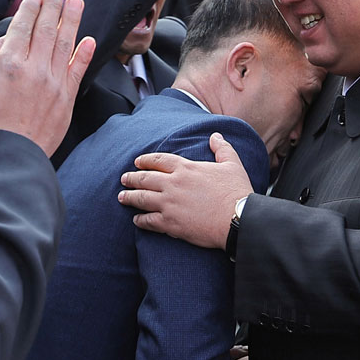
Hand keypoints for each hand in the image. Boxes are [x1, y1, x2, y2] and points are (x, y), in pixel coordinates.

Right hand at [0, 0, 95, 155]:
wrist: (8, 159)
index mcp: (10, 64)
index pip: (23, 27)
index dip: (30, 8)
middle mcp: (36, 70)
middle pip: (47, 30)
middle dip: (53, 5)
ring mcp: (54, 85)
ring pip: (65, 44)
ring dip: (72, 20)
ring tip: (76, 1)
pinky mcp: (66, 101)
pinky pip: (78, 71)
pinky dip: (84, 54)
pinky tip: (89, 40)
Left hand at [118, 132, 252, 248]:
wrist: (237, 218)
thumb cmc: (236, 191)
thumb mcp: (232, 164)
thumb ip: (222, 148)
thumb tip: (215, 136)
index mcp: (186, 168)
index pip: (159, 160)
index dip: (146, 160)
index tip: (137, 162)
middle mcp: (173, 184)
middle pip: (145, 178)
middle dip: (132, 178)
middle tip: (124, 179)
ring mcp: (169, 204)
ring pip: (142, 199)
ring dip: (130, 197)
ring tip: (122, 197)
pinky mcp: (170, 223)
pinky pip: (148, 221)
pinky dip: (140, 220)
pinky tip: (136, 220)